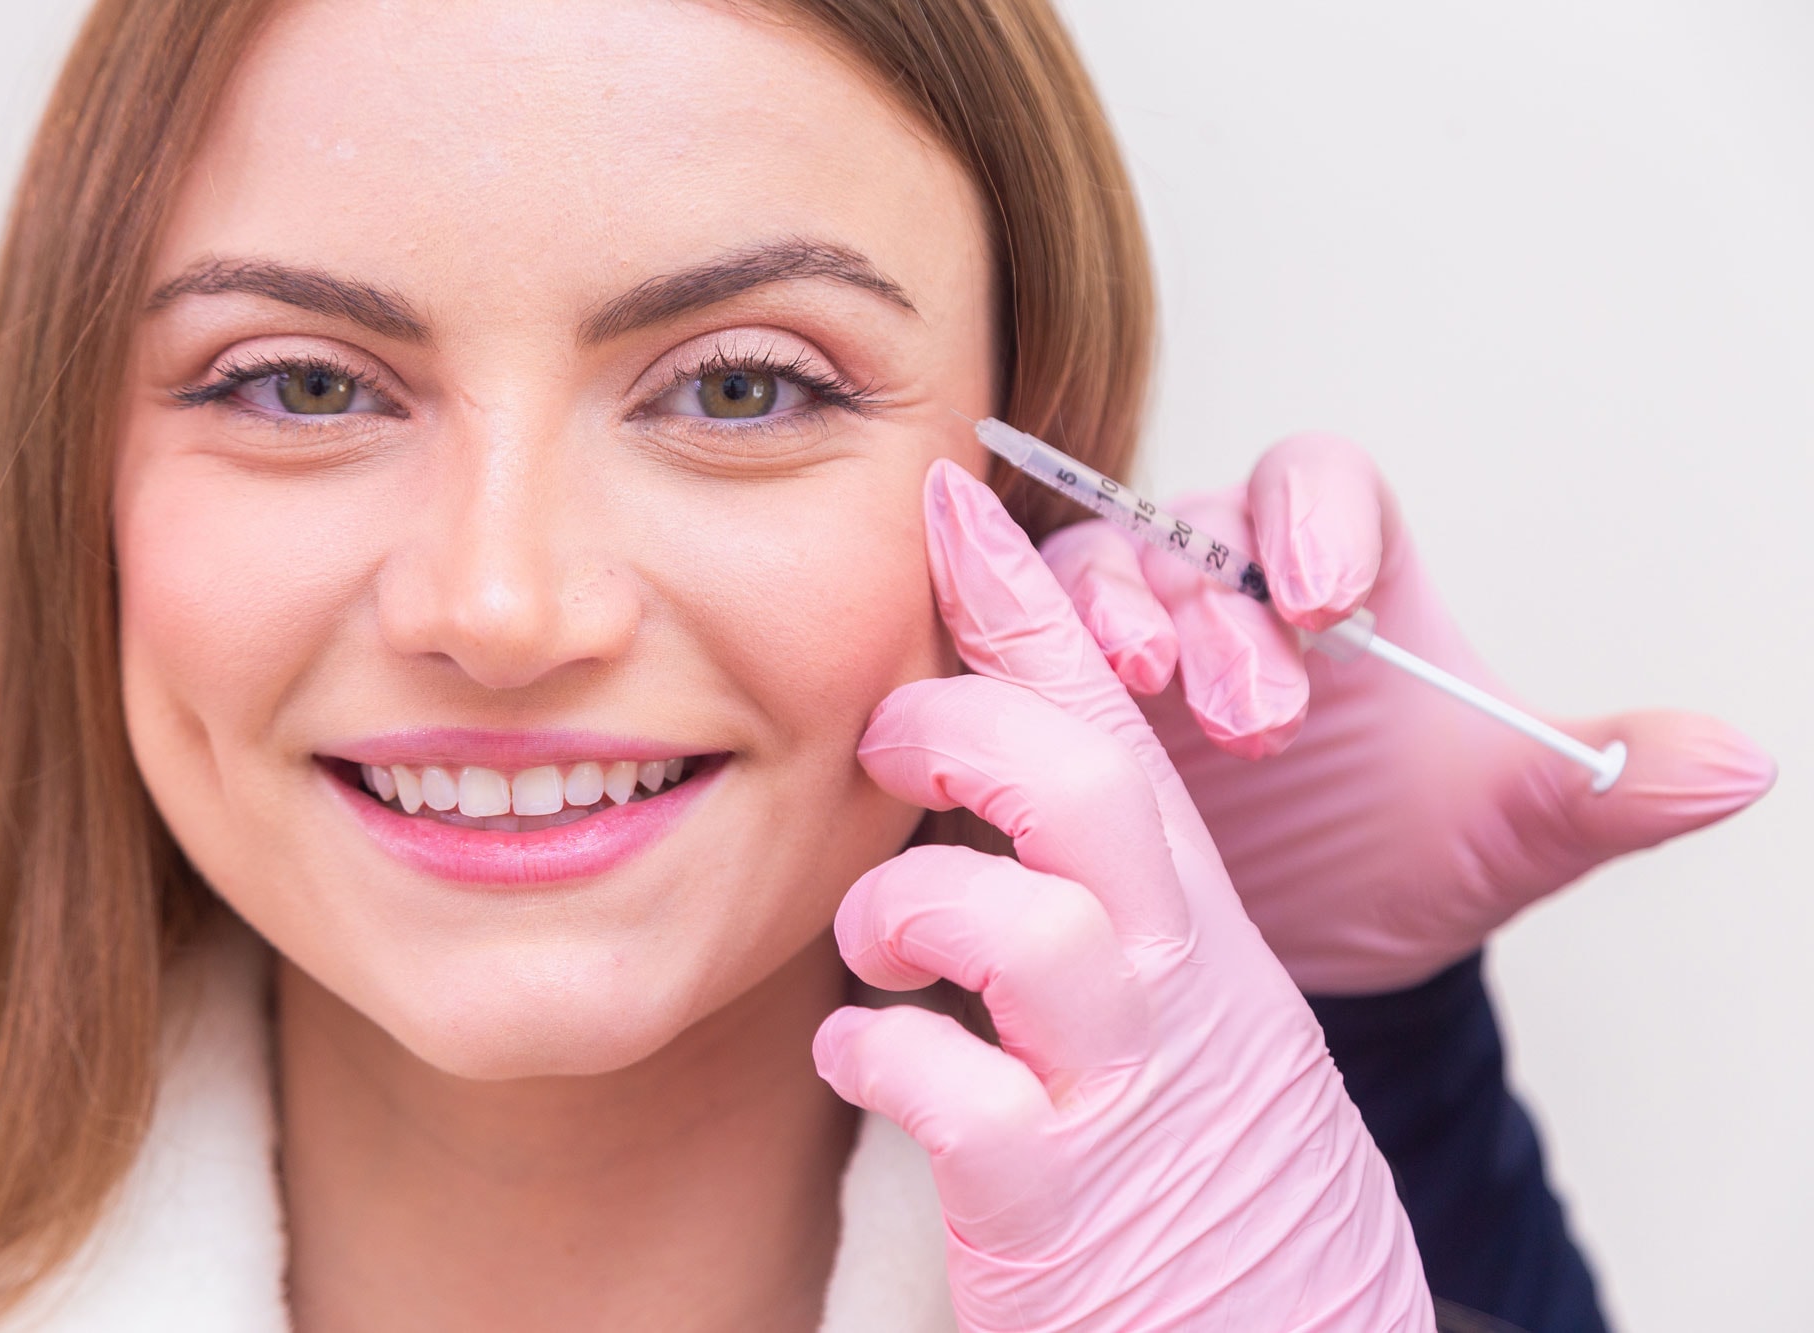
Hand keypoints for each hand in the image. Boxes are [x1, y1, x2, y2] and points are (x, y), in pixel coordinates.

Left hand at [812, 461, 1432, 1331]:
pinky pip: (958, 1097)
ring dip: (911, 914)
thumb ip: (1080, 861)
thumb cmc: (1184, 1131)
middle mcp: (1163, 975)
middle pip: (1086, 787)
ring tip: (876, 953)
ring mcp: (1115, 1082)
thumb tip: (976, 741)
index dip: (1030, 603)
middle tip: (888, 741)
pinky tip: (866, 1060)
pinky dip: (883, 1059)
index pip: (1110, 720)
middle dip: (970, 731)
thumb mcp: (1160, 977)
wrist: (1287, 1322)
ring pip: (1025, 929)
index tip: (948, 500)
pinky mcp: (1057, 1198)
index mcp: (1179, 906)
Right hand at [1040, 434, 1775, 992]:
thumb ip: (1603, 789)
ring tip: (1132, 691)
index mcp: (1341, 579)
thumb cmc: (1404, 861)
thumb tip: (1741, 762)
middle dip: (1222, 609)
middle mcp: (1226, 587)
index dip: (1313, 520)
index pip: (1319, 491)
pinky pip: (1009, 637)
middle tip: (1257, 717)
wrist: (1303, 951)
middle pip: (1201, 534)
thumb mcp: (1509, 833)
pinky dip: (1004, 648)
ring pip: (1095, 567)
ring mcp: (1130, 635)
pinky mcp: (1048, 689)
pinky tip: (1007, 704)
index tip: (1328, 598)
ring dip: (1108, 613)